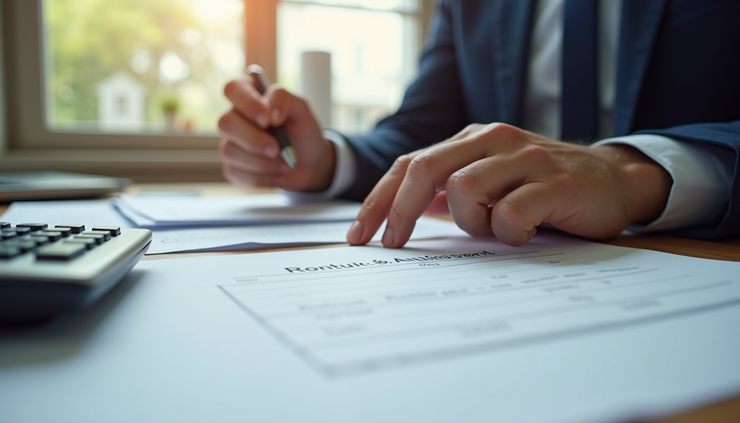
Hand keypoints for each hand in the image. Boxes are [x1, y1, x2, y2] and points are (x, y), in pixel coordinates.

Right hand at [218, 75, 334, 191]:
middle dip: (253, 140)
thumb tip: (270, 113)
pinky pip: (236, 173)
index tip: (267, 120)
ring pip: (230, 152)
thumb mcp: (301, 109)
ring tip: (285, 164)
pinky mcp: (232, 167)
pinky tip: (278, 174)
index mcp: (249, 95)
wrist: (309, 163)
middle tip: (276, 149)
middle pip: (225, 123)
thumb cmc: (301, 131)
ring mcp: (230, 143)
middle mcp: (234, 117)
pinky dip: (263, 178)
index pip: (233, 89)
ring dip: (262, 163)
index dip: (247, 104)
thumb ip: (284, 99)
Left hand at [346, 123, 671, 246]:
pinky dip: (509, 233)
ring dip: (471, 223)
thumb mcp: (492, 180)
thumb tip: (401, 211)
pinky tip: (527, 233)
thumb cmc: (544, 187)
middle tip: (391, 245)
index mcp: (472, 139)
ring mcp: (524, 157)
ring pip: (464, 190)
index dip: (379, 199)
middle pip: (424, 169)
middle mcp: (493, 139)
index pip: (410, 163)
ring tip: (498, 229)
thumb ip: (451, 189)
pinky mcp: (554, 182)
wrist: (615, 180)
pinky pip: (509, 213)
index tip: (359, 235)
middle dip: (397, 211)